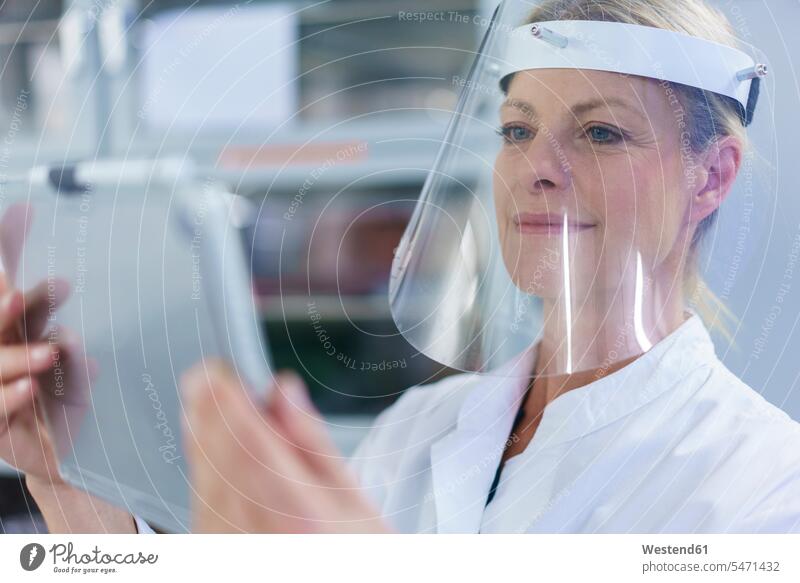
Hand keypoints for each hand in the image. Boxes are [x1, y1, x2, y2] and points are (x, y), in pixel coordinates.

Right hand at [0, 203, 134, 531]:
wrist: (65, 455)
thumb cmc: (69, 405)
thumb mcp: (78, 370)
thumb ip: (75, 347)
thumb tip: (73, 324)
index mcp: (20, 338)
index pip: (16, 306)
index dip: (21, 289)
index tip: (48, 270)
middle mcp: (3, 359)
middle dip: (6, 311)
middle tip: (20, 295)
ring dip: (19, 356)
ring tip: (50, 353)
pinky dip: (12, 395)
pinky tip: (30, 388)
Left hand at [180, 359, 391, 532]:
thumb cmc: (351, 554)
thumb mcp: (351, 498)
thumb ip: (311, 440)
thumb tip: (282, 391)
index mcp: (290, 505)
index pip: (237, 431)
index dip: (221, 392)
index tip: (221, 371)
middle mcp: (245, 526)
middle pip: (208, 446)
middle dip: (210, 407)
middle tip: (223, 384)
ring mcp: (221, 539)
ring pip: (196, 468)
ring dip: (206, 434)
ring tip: (233, 420)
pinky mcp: (209, 544)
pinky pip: (197, 494)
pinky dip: (206, 466)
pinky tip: (224, 456)